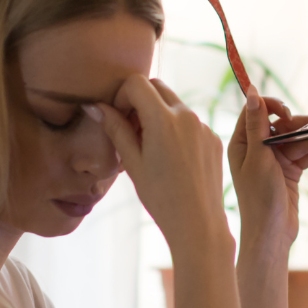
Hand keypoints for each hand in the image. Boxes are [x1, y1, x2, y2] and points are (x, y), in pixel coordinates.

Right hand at [96, 76, 228, 246]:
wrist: (198, 224)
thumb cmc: (161, 198)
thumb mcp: (132, 163)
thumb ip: (115, 129)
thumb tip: (95, 106)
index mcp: (164, 119)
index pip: (137, 83)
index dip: (121, 96)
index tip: (117, 117)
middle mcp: (187, 116)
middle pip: (157, 87)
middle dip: (139, 100)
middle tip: (130, 129)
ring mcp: (203, 126)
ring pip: (174, 104)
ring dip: (157, 114)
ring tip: (148, 148)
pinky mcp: (213, 138)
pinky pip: (190, 122)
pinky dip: (175, 129)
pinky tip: (170, 158)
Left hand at [225, 86, 307, 248]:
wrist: (271, 235)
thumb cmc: (259, 199)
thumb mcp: (258, 158)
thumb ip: (257, 125)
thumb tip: (252, 92)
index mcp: (241, 143)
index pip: (256, 112)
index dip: (273, 107)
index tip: (288, 114)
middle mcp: (256, 149)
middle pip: (283, 126)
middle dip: (306, 125)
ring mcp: (274, 160)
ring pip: (299, 140)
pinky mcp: (289, 171)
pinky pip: (306, 154)